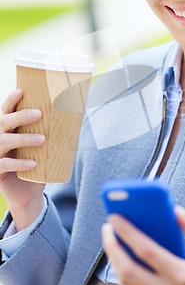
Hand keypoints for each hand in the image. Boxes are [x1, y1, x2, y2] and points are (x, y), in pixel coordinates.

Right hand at [0, 89, 45, 229]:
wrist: (28, 194)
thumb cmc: (37, 165)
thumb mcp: (44, 148)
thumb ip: (53, 133)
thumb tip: (77, 115)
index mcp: (9, 129)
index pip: (7, 111)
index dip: (11, 100)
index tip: (21, 91)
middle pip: (5, 122)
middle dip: (21, 116)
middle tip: (40, 114)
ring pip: (4, 141)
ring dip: (24, 138)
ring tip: (43, 139)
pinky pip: (4, 165)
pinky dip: (19, 163)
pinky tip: (33, 163)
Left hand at [102, 206, 184, 284]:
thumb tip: (176, 211)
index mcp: (182, 276)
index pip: (147, 251)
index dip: (128, 233)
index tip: (115, 217)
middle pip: (128, 270)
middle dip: (113, 246)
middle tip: (108, 228)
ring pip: (125, 282)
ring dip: (114, 258)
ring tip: (112, 239)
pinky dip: (121, 273)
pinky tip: (119, 257)